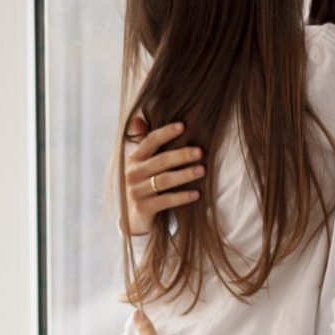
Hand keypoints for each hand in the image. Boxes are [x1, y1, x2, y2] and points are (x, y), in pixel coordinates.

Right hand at [123, 114, 204, 235]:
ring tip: (202, 170)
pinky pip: (165, 201)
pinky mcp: (143, 208)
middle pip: (160, 161)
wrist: (132, 217)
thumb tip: (138, 118)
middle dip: (181, 155)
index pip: (150, 141)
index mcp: (134, 159)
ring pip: (164, 180)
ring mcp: (136, 192)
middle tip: (200, 151)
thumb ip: (143, 143)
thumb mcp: (140, 163)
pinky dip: (181, 197)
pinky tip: (196, 194)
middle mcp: (133, 173)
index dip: (165, 132)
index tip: (183, 126)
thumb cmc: (142, 184)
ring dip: (185, 175)